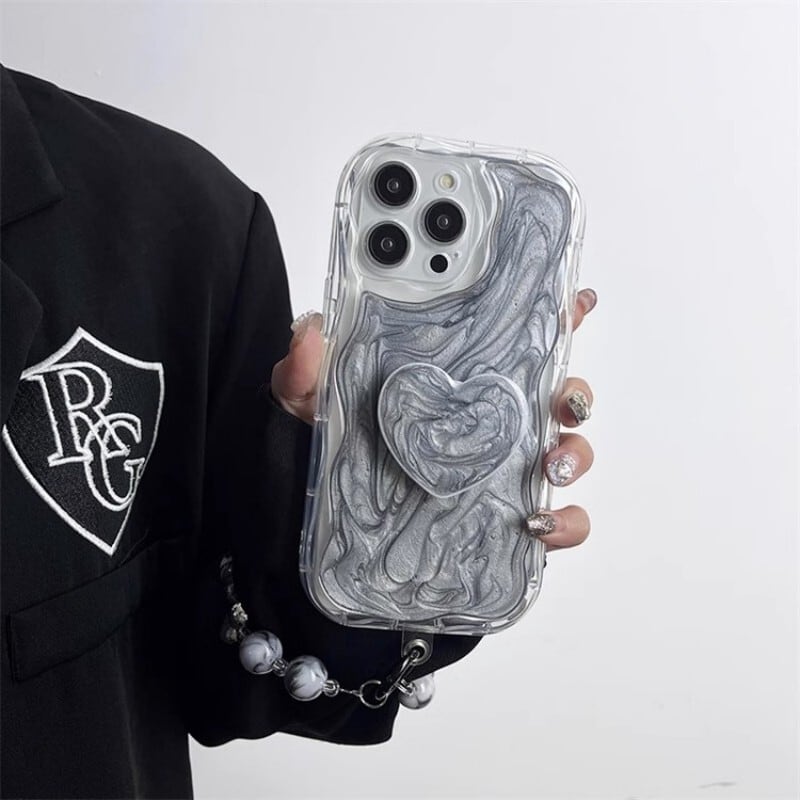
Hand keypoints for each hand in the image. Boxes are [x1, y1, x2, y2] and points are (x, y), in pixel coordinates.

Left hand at [271, 289, 597, 553]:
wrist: (309, 526)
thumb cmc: (320, 455)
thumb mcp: (304, 404)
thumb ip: (304, 369)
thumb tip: (312, 332)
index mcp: (452, 380)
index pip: (510, 339)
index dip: (551, 315)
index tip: (573, 302)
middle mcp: (484, 419)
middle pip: (554, 392)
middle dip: (574, 391)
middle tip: (562, 401)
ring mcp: (497, 469)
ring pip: (567, 450)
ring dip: (575, 453)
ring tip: (550, 465)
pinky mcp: (502, 520)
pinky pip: (555, 521)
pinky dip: (565, 523)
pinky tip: (539, 525)